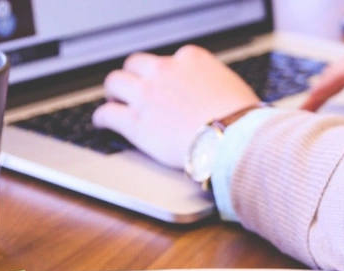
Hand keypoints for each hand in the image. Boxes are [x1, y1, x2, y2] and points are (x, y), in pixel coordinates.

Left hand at [93, 45, 259, 168]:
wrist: (233, 138)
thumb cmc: (241, 118)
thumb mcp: (230, 85)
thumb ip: (211, 83)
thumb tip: (211, 93)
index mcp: (190, 58)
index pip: (168, 59)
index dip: (163, 73)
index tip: (163, 83)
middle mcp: (164, 71)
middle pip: (135, 64)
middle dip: (133, 75)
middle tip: (132, 87)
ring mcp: (147, 96)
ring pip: (115, 82)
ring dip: (113, 91)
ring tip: (113, 100)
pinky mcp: (136, 123)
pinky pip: (108, 114)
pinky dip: (102, 117)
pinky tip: (102, 122)